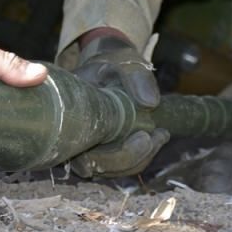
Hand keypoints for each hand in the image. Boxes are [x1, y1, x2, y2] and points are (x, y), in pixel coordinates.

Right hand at [71, 33, 164, 176]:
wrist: (105, 66)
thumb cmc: (110, 63)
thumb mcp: (124, 62)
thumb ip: (137, 78)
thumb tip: (151, 103)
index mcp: (69, 118)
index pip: (86, 154)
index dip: (118, 155)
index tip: (144, 136)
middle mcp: (71, 139)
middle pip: (100, 168)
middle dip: (133, 158)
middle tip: (160, 135)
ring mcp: (85, 147)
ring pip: (111, 169)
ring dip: (140, 158)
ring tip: (162, 134)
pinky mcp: (100, 150)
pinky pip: (118, 163)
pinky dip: (140, 155)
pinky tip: (157, 136)